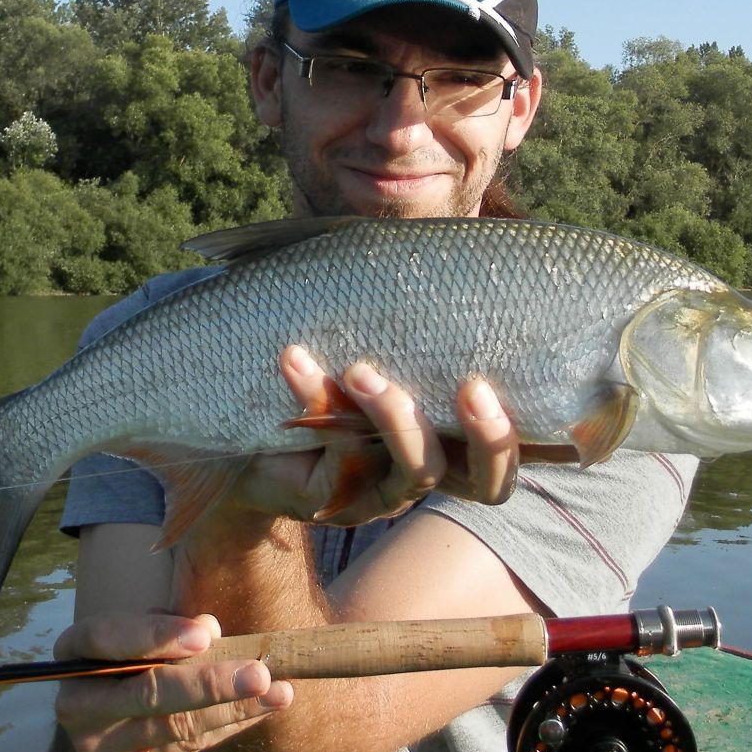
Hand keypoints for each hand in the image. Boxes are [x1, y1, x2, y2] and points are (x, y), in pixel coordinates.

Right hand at [53, 612, 293, 751]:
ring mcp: (105, 746)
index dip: (155, 636)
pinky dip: (233, 722)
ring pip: (176, 727)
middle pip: (148, 694)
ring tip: (277, 689)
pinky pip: (192, 745)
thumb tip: (210, 629)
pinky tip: (268, 705)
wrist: (104, 731)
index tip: (204, 635)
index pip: (107, 639)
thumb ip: (169, 630)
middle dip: (208, 684)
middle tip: (258, 673)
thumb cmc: (126, 664)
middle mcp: (80, 705)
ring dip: (233, 707)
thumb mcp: (136, 639)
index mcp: (75, 653)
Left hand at [225, 347, 524, 527]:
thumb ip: (407, 320)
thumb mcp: (368, 345)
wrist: (234, 425)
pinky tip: (296, 361)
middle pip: (487, 484)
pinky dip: (320, 401)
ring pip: (419, 473)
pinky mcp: (333, 501)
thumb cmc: (318, 371)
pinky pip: (343, 456)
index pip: (507, 453)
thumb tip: (444, 250)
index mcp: (449, 442)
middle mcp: (426, 474)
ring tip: (360, 370)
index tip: (493, 378)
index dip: (516, 432)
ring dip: (396, 416)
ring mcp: (381, 496)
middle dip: (486, 437)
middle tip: (472, 387)